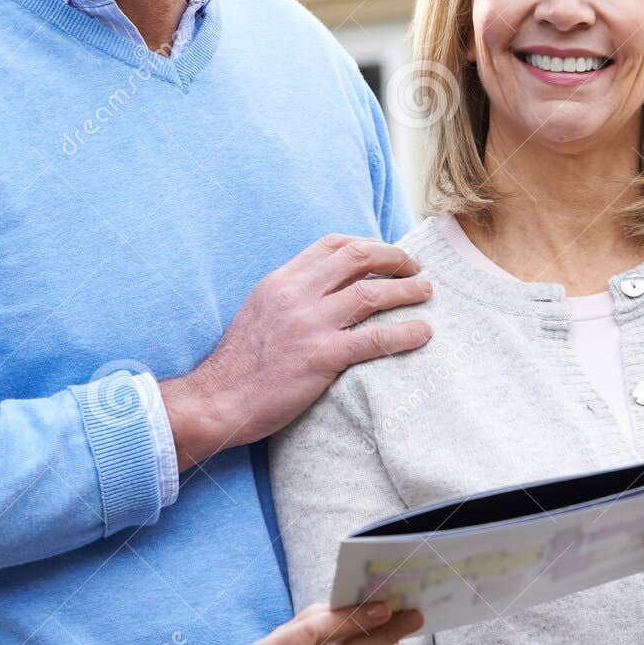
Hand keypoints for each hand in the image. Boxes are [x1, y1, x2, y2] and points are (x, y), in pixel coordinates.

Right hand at [160, 234, 432, 469]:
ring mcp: (309, 324)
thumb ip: (290, 296)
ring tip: (426, 293)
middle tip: (415, 268)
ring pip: (372, 293)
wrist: (218, 400)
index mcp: (280, 280)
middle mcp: (296, 294)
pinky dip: (405, 332)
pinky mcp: (321, 357)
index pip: (332, 245)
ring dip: (407, 290)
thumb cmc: (240, 364)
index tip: (385, 255)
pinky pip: (374, 339)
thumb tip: (326, 291)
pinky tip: (422, 333)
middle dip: (394, 258)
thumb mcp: (259, 311)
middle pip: (358, 257)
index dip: (367, 244)